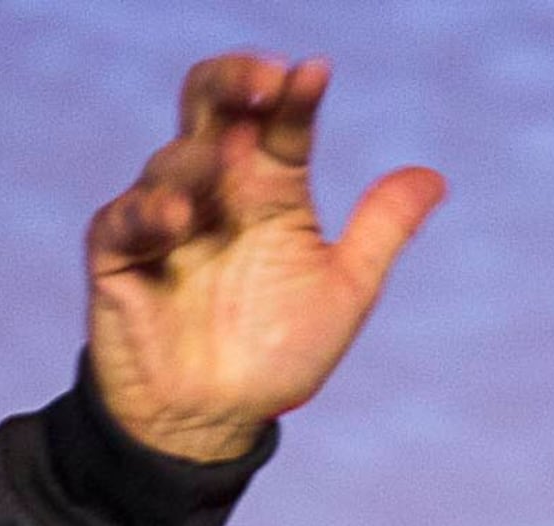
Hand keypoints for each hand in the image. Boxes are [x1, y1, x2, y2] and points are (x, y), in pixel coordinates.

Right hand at [85, 55, 445, 461]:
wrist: (214, 422)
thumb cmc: (274, 354)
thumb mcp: (343, 293)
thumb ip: (380, 233)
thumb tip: (435, 177)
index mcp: (268, 189)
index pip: (279, 123)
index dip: (295, 95)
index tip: (315, 75)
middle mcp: (215, 190)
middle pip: (210, 107)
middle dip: (231, 81)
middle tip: (261, 82)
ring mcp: (164, 218)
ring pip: (172, 161)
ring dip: (198, 157)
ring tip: (225, 162)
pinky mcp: (118, 255)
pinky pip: (122, 220)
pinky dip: (147, 213)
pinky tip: (175, 219)